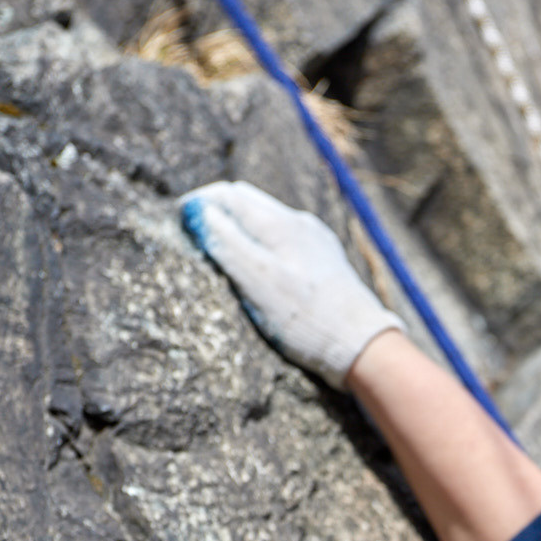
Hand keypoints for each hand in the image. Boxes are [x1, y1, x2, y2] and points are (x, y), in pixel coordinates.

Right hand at [180, 180, 402, 387]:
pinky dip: (263, 242)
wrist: (362, 345)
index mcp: (280, 225)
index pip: (229, 195)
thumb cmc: (306, 318)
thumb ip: (226, 243)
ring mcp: (316, 241)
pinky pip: (286, 239)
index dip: (199, 204)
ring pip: (268, 219)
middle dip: (218, 209)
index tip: (178, 219)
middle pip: (249, 202)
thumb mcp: (257, 281)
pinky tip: (260, 264)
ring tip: (221, 247)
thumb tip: (197, 211)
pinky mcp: (325, 260)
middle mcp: (300, 224)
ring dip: (241, 225)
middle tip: (194, 230)